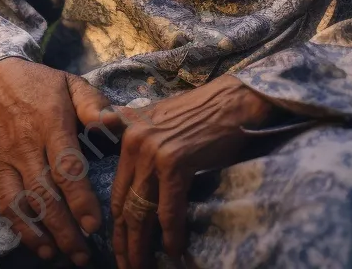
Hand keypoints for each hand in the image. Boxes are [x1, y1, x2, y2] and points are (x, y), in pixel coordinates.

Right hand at [0, 57, 122, 264]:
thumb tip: (115, 123)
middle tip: (85, 253)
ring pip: (25, 204)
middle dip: (65, 228)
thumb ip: (94, 104)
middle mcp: (28, 144)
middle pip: (45, 193)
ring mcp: (9, 159)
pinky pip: (6, 204)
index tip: (94, 224)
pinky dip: (22, 229)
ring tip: (66, 256)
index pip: (66, 165)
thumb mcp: (72, 84)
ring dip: (44, 234)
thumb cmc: (45, 85)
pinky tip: (41, 246)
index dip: (79, 197)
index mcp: (51, 122)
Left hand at [109, 74, 273, 268]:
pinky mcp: (174, 161)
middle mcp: (135, 141)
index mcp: (129, 132)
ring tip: (142, 267)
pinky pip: (168, 210)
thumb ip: (141, 139)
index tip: (120, 247)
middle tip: (127, 267)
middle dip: (124, 241)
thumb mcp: (162, 118)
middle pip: (123, 204)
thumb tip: (132, 170)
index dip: (117, 223)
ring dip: (141, 246)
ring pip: (140, 212)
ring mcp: (153, 151)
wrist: (234, 99)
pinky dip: (171, 235)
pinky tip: (173, 251)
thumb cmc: (205, 112)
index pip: (116, 189)